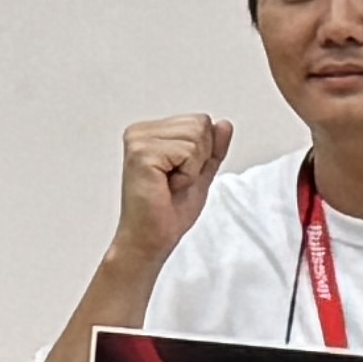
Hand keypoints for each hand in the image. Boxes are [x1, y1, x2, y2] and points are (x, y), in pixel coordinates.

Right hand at [113, 113, 235, 269]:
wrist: (151, 240)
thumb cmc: (167, 213)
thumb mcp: (200, 174)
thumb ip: (212, 148)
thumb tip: (224, 125)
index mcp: (151, 132)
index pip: (200, 121)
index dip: (202, 154)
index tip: (178, 176)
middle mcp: (140, 132)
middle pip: (200, 124)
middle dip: (198, 159)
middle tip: (174, 182)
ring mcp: (138, 140)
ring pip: (196, 136)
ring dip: (192, 168)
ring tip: (170, 184)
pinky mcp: (142, 154)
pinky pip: (188, 151)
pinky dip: (186, 174)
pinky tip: (166, 186)